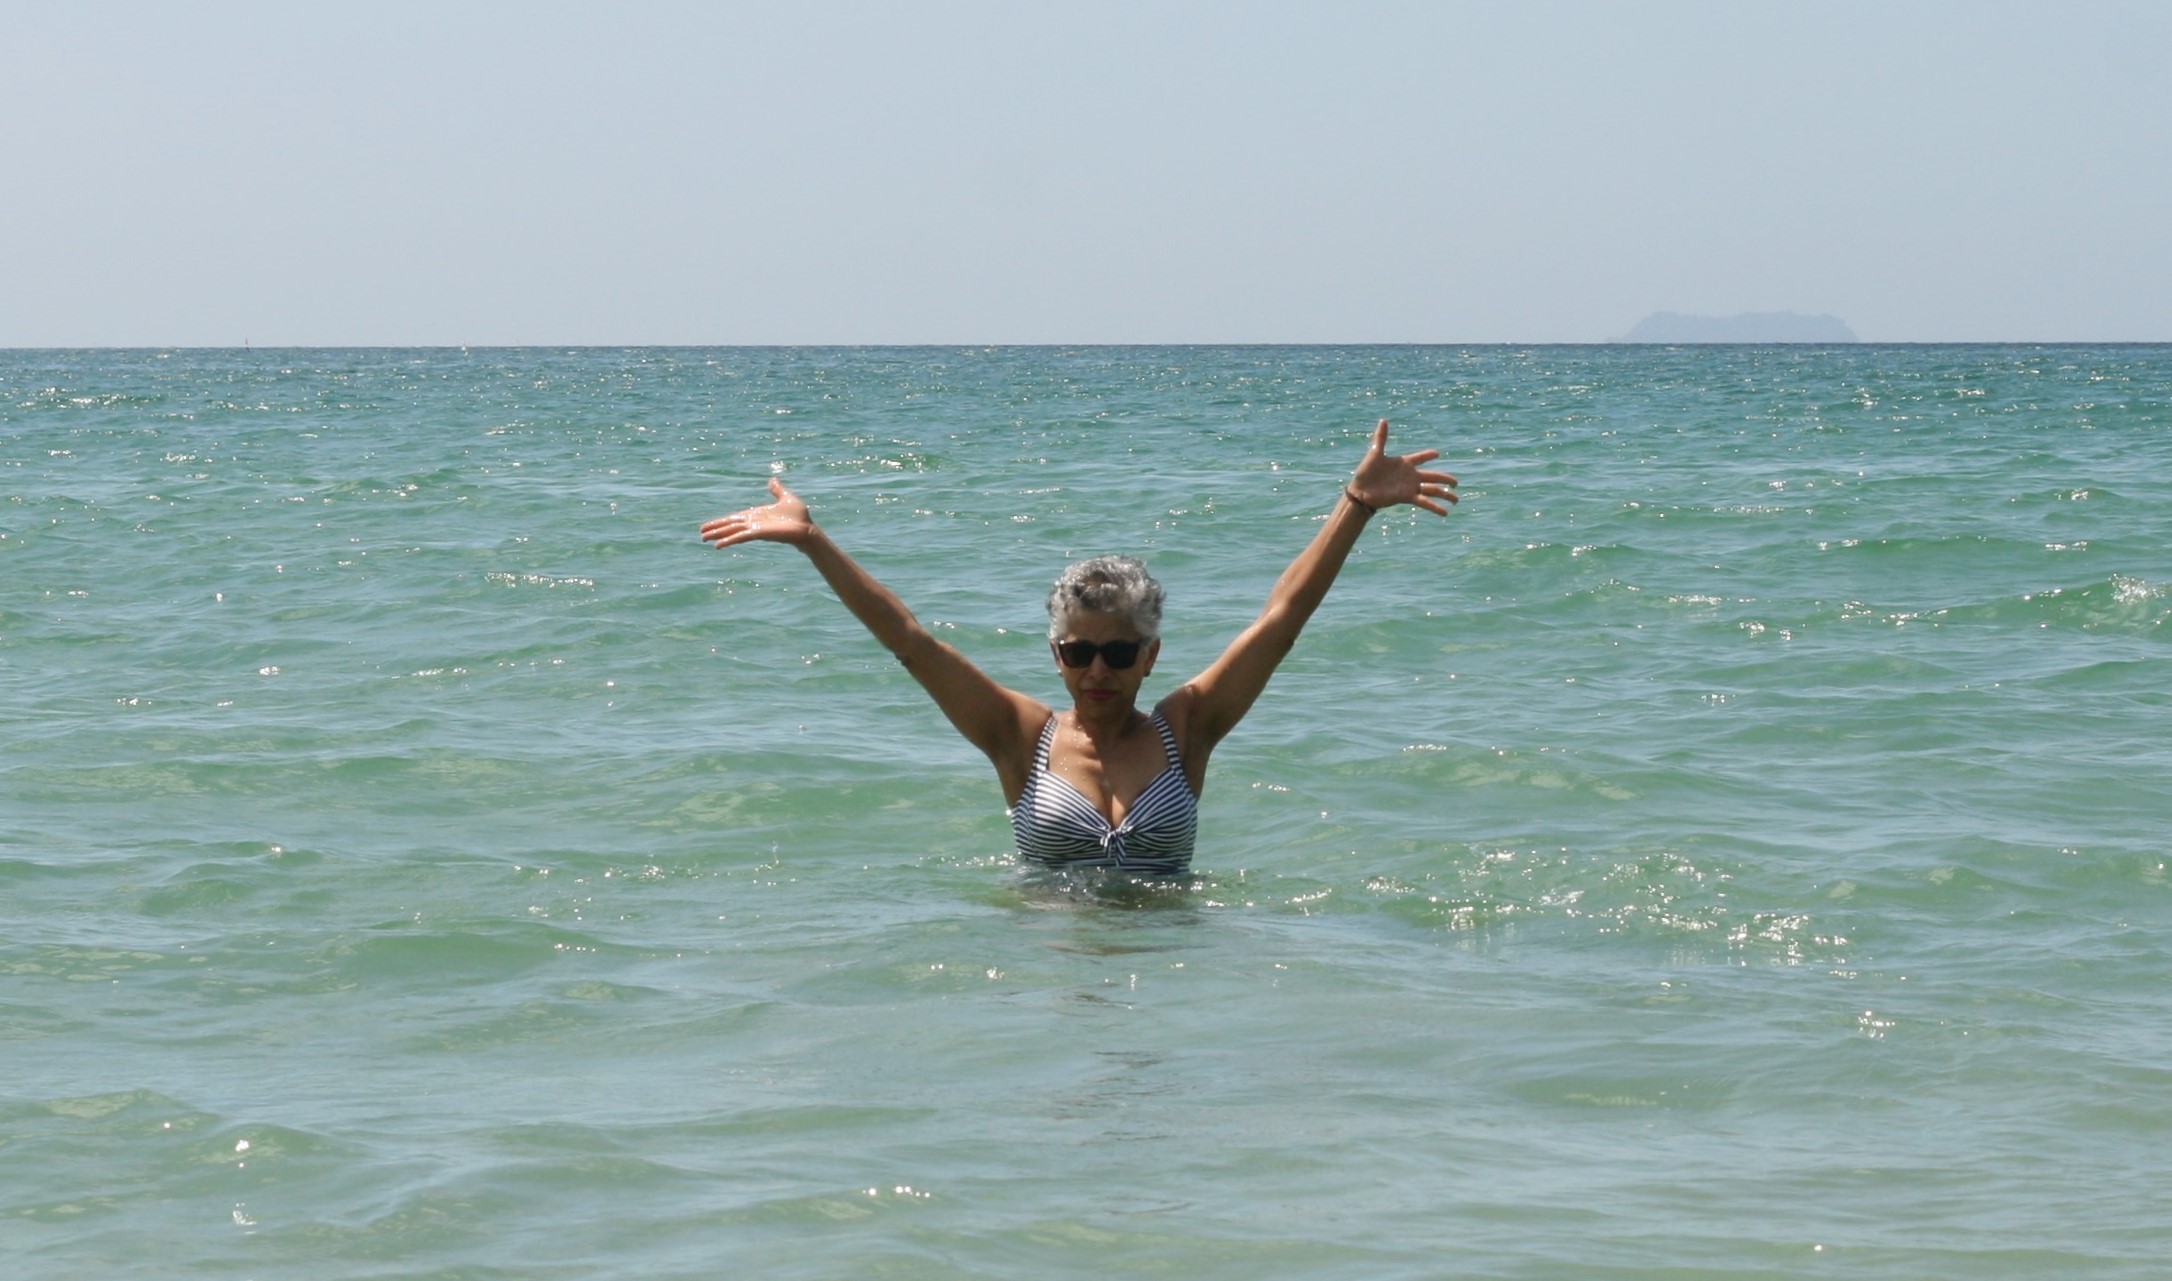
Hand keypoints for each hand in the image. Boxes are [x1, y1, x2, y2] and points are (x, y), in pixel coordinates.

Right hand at [699, 477, 816, 547]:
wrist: (807, 529)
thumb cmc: (799, 517)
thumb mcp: (786, 498)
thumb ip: (777, 490)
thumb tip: (772, 480)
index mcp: (756, 515)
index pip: (735, 518)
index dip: (722, 521)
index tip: (709, 526)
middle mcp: (753, 523)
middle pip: (730, 525)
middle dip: (716, 529)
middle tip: (701, 534)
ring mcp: (755, 529)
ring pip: (732, 531)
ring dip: (718, 535)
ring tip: (704, 539)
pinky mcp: (759, 534)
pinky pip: (740, 536)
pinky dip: (729, 540)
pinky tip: (718, 545)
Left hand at [1347, 419, 1457, 514]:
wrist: (1360, 492)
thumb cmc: (1365, 472)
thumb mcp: (1374, 453)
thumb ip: (1381, 438)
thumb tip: (1383, 420)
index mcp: (1404, 463)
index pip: (1420, 457)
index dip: (1428, 455)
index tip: (1437, 453)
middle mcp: (1410, 476)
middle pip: (1433, 476)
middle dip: (1445, 479)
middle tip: (1456, 482)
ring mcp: (1410, 487)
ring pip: (1432, 490)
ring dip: (1445, 494)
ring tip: (1457, 499)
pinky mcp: (1407, 497)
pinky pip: (1424, 502)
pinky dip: (1435, 507)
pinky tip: (1445, 513)